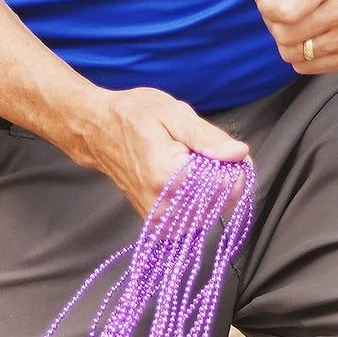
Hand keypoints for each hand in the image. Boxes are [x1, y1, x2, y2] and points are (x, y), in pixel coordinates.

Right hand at [88, 87, 249, 217]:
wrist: (98, 130)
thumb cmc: (133, 116)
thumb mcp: (173, 113)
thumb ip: (207, 137)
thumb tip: (239, 153)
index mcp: (167, 176)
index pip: (225, 186)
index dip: (233, 166)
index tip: (223, 149)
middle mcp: (162, 204)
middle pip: (219, 202)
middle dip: (222, 178)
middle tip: (204, 152)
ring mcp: (158, 218)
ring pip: (209, 213)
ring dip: (211, 190)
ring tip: (191, 163)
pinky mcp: (156, 223)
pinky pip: (193, 219)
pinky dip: (199, 200)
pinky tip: (186, 179)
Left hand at [234, 0, 337, 73]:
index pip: (282, 11)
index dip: (266, 3)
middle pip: (285, 36)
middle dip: (274, 21)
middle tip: (287, 4)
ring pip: (294, 55)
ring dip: (286, 39)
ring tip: (299, 16)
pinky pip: (308, 68)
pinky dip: (301, 53)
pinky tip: (312, 31)